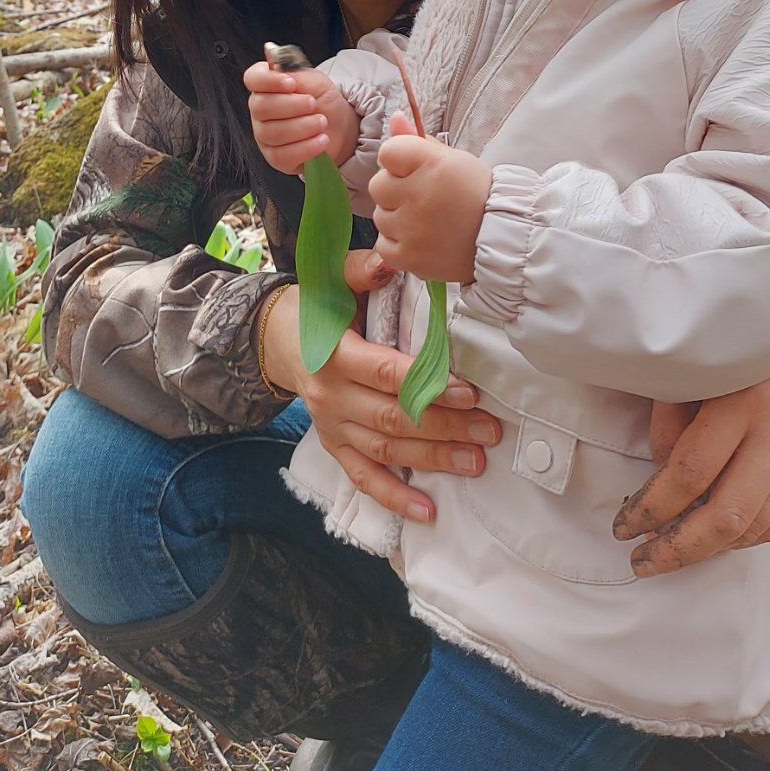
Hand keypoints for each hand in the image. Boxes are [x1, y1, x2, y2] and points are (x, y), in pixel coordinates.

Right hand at [245, 58, 358, 172]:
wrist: (339, 125)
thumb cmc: (323, 101)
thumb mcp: (314, 80)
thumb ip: (295, 73)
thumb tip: (274, 62)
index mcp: (267, 86)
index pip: (253, 78)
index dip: (269, 81)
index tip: (291, 83)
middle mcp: (261, 111)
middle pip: (261, 107)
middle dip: (292, 105)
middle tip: (313, 104)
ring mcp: (265, 136)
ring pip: (272, 132)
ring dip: (303, 126)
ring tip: (322, 122)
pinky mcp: (275, 158)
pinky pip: (283, 155)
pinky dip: (306, 147)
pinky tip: (320, 140)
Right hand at [260, 249, 502, 523]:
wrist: (280, 339)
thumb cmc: (320, 306)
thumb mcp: (333, 280)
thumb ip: (362, 270)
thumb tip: (391, 259)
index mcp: (335, 354)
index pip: (387, 375)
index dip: (428, 386)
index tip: (470, 393)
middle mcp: (332, 396)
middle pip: (394, 417)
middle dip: (446, 426)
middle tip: (489, 431)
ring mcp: (332, 427)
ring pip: (387, 448)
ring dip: (433, 459)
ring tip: (475, 462)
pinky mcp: (335, 447)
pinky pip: (364, 478)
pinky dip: (395, 497)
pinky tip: (428, 511)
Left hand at [369, 118, 490, 283]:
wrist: (501, 239)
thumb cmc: (476, 194)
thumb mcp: (453, 159)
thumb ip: (417, 139)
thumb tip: (395, 117)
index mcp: (432, 164)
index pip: (387, 152)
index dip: (398, 160)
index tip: (413, 169)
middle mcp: (418, 195)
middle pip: (378, 185)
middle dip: (396, 190)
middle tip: (422, 197)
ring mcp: (411, 229)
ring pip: (380, 216)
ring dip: (397, 217)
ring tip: (426, 221)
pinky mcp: (409, 257)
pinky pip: (382, 244)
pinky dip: (397, 243)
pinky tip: (419, 239)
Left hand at [612, 361, 769, 575]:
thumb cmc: (729, 363)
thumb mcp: (688, 379)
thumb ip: (669, 432)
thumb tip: (657, 495)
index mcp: (741, 399)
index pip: (690, 474)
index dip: (651, 509)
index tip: (624, 527)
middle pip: (727, 515)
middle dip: (679, 548)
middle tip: (645, 560)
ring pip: (753, 527)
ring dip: (709, 547)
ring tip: (675, 547)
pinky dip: (742, 538)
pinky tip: (714, 535)